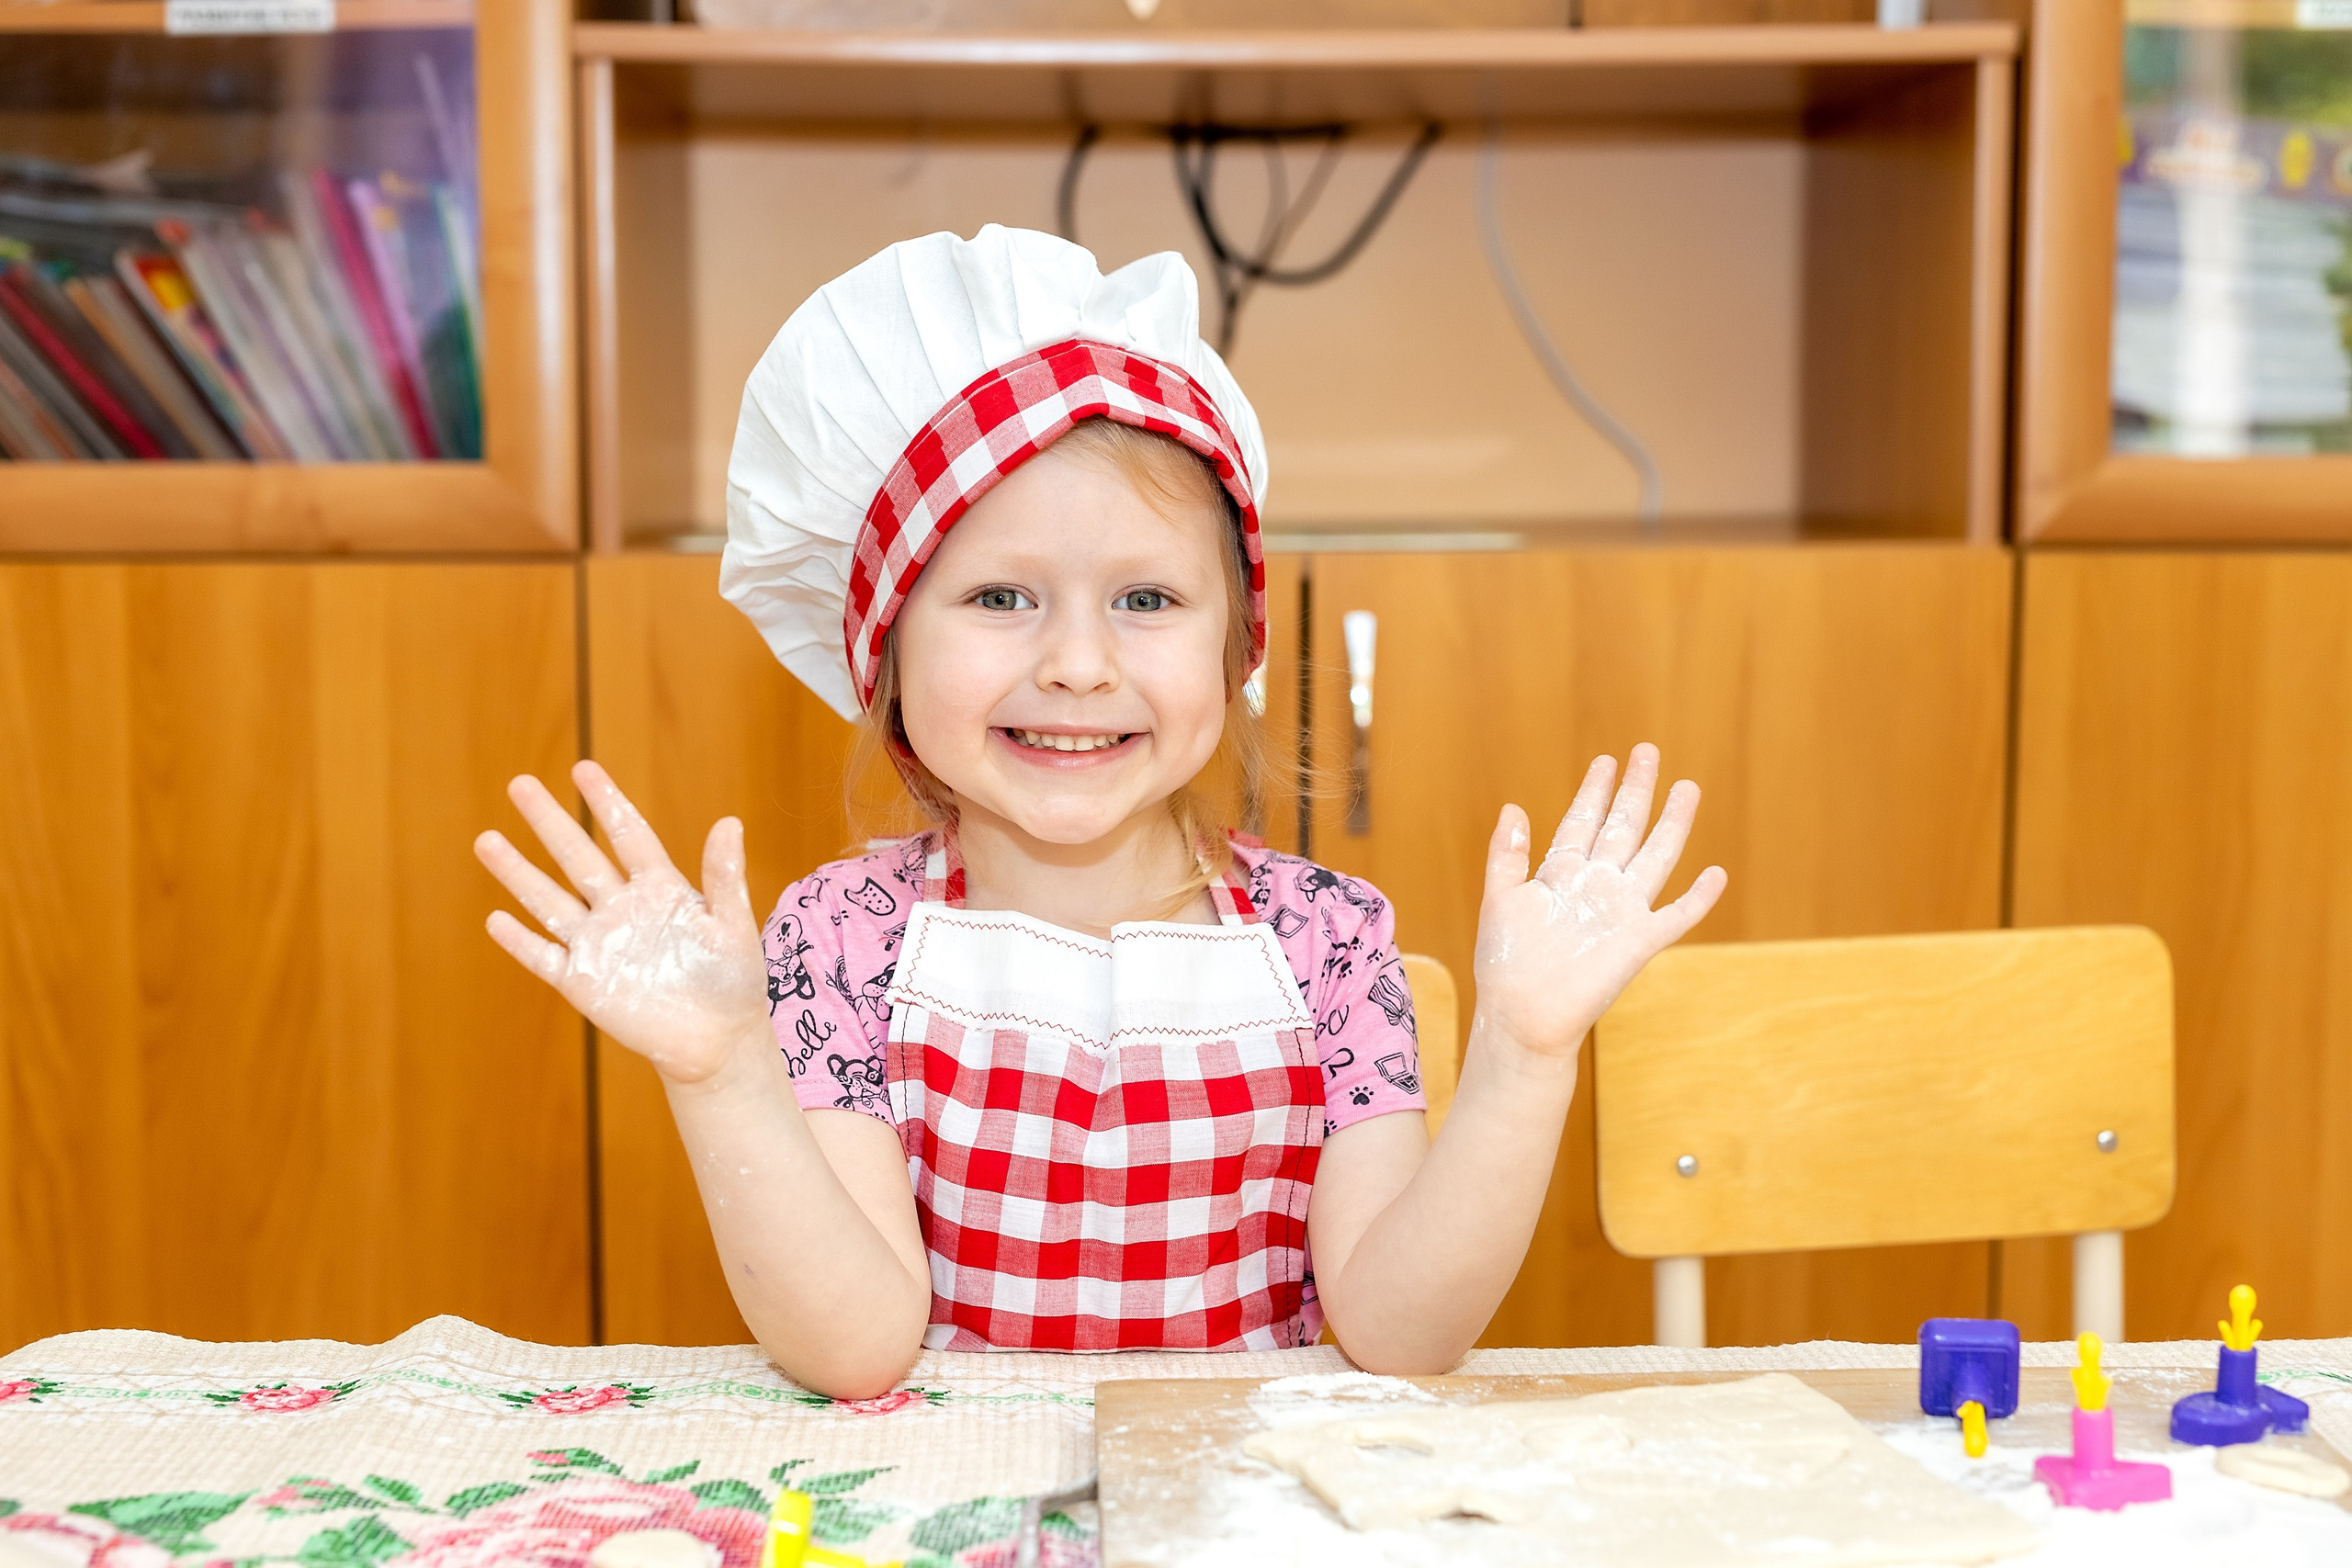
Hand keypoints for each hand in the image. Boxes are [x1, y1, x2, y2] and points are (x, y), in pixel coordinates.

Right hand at [474, 761, 769, 1084]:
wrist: (717, 1040)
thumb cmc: (732, 981)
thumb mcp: (733, 926)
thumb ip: (725, 877)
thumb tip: (730, 821)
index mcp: (660, 889)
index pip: (628, 835)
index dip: (606, 803)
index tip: (584, 768)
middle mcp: (622, 909)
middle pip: (578, 857)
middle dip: (549, 822)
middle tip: (519, 783)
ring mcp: (599, 944)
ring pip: (549, 901)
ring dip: (518, 873)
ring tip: (486, 841)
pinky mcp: (583, 982)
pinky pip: (544, 957)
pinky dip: (521, 941)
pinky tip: (495, 919)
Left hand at [1471, 743, 1725, 1066]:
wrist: (1522, 1017)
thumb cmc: (1505, 965)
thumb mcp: (1499, 900)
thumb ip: (1507, 856)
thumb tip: (1513, 807)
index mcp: (1561, 875)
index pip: (1582, 823)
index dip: (1594, 792)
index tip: (1606, 760)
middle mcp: (1596, 887)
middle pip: (1622, 828)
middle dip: (1635, 791)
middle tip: (1647, 752)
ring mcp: (1620, 912)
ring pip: (1654, 858)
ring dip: (1672, 824)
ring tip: (1688, 788)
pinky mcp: (1638, 943)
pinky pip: (1676, 916)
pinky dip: (1697, 898)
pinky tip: (1715, 874)